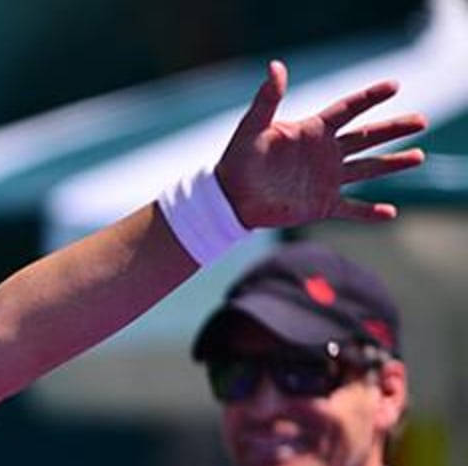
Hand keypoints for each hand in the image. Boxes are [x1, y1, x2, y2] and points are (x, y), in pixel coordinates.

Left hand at [215, 60, 426, 227]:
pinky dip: (370, 212)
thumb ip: (266, 99)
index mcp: (312, 131)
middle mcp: (325, 153)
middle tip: (422, 121)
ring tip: (419, 156)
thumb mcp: (252, 127)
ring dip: (392, 163)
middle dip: (395, 129)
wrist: (229, 198)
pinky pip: (351, 208)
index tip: (394, 85)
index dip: (370, 97)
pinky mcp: (321, 204)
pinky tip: (390, 213)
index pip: (348, 109)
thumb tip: (275, 67)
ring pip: (367, 169)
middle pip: (367, 137)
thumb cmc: (237, 160)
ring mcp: (326, 179)